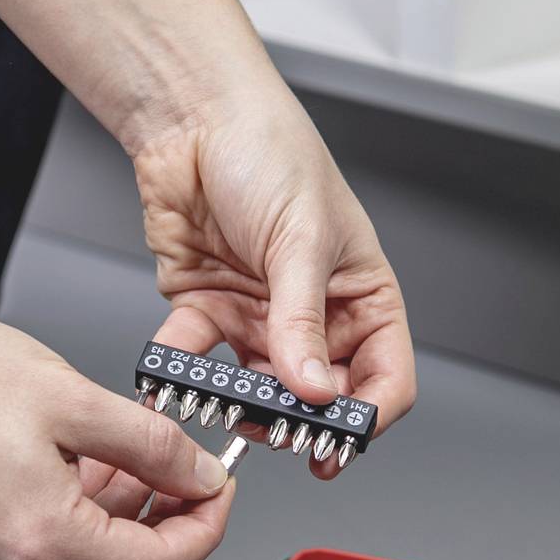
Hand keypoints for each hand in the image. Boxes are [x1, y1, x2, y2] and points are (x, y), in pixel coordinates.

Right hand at [0, 302, 234, 559]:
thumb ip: (151, 444)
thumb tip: (198, 477)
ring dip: (118, 535)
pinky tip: (73, 476)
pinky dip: (73, 533)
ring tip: (120, 466)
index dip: (204, 527)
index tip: (215, 490)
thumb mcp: (73, 396)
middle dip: (165, 536)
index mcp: (40, 535)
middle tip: (180, 481)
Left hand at [131, 83, 413, 477]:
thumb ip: (302, 319)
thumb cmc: (270, 151)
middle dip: (298, 419)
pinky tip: (176, 375)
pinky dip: (184, 373)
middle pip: (318, 394)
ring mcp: (261, 317)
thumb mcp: (300, 238)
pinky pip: (199, 359)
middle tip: (278, 431)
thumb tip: (312, 388)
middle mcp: (315, 313)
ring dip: (241, 404)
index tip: (339, 440)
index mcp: (362, 295)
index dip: (366, 416)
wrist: (194, 119)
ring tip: (227, 404)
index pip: (384, 376)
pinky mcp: (210, 312)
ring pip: (259, 389)